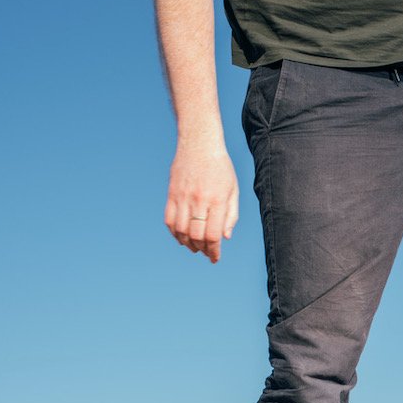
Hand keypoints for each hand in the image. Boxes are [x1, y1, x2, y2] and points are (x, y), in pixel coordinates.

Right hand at [164, 140, 238, 262]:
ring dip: (187, 243)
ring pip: (181, 230)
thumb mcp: (233, 190)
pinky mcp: (172, 193)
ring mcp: (183, 196)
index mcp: (217, 200)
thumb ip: (231, 215)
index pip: (213, 234)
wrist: (199, 143)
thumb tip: (224, 237)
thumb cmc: (221, 168)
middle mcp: (199, 200)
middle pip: (196, 235)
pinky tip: (181, 237)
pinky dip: (174, 232)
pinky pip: (169, 219)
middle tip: (206, 253)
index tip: (215, 258)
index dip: (214, 250)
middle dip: (202, 249)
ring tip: (195, 247)